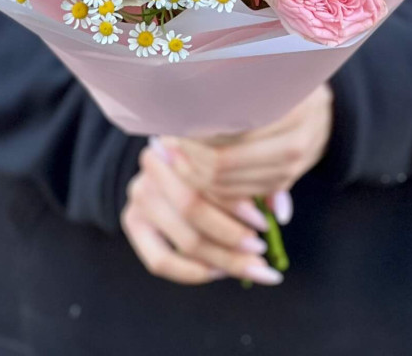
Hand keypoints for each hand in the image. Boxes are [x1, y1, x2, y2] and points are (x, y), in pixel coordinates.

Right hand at [121, 141, 284, 285]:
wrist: (170, 161)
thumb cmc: (213, 158)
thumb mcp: (232, 160)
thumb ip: (254, 181)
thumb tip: (279, 212)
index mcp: (177, 139)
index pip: (206, 177)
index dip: (238, 203)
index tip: (264, 222)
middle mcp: (154, 162)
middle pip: (193, 209)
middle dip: (231, 236)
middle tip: (259, 249)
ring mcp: (139, 192)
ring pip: (185, 239)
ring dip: (222, 259)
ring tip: (250, 266)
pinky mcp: (132, 220)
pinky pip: (160, 261)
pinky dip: (193, 272)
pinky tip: (218, 272)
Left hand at [164, 84, 332, 200]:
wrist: (323, 110)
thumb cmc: (283, 84)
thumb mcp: (270, 74)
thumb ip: (238, 87)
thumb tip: (189, 102)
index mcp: (292, 106)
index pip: (229, 132)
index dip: (196, 132)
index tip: (175, 121)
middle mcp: (295, 141)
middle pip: (224, 162)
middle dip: (190, 156)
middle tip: (169, 140)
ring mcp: (291, 167)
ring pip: (227, 184)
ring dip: (196, 173)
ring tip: (176, 153)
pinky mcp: (284, 183)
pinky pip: (238, 194)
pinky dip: (212, 187)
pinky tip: (196, 167)